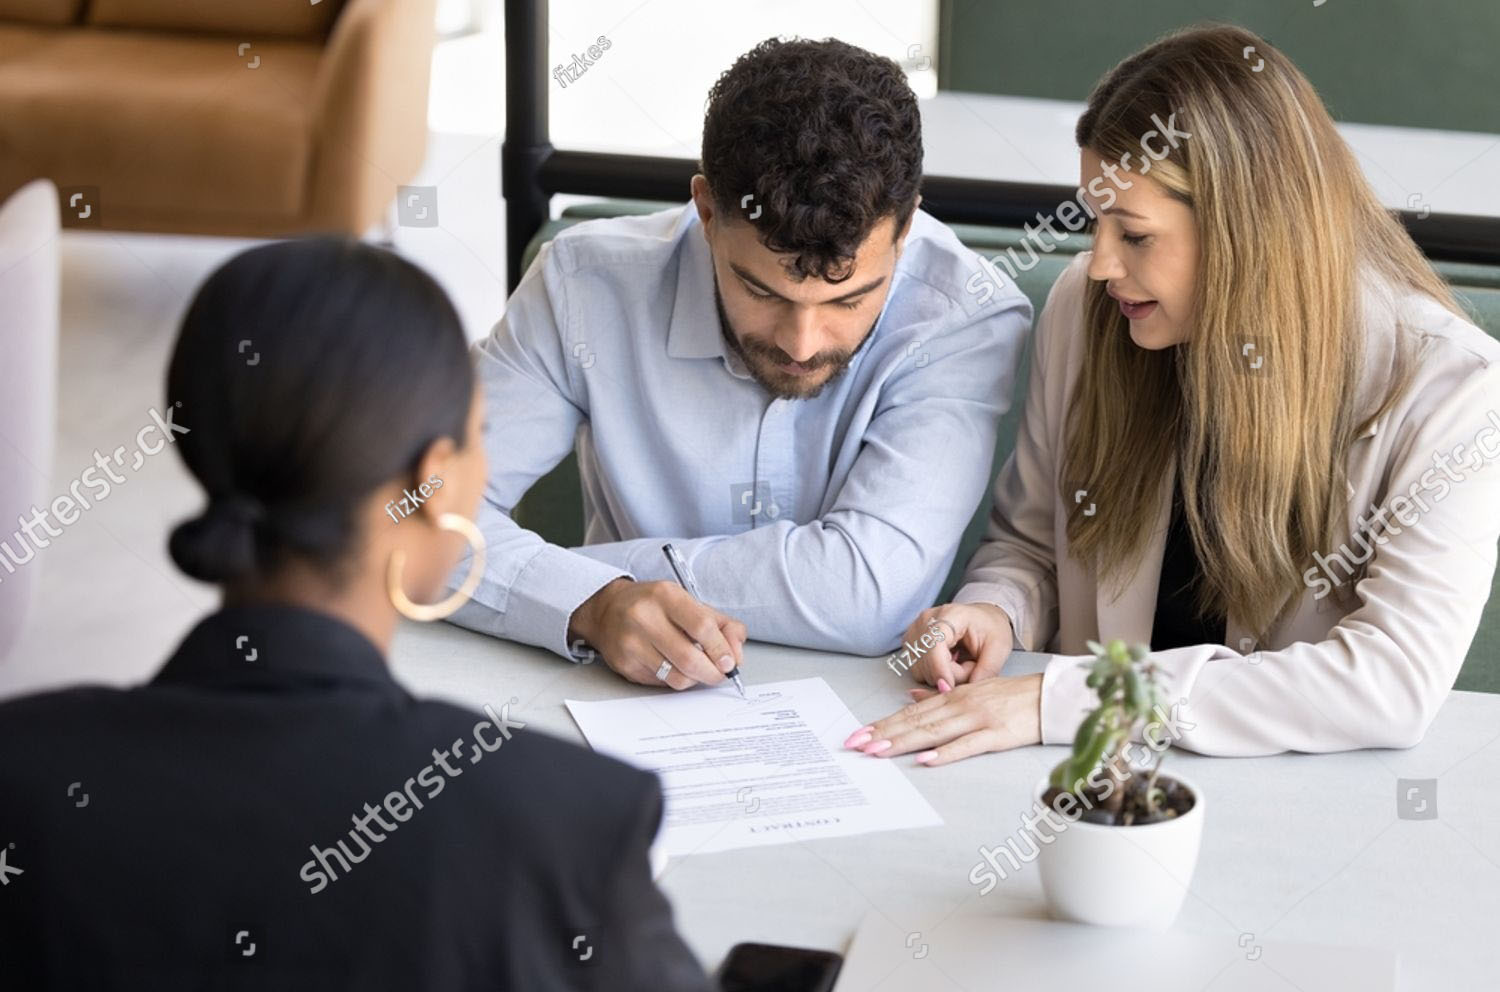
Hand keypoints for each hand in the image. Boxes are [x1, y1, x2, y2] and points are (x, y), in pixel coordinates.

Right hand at [568, 578, 745, 689]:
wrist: (607, 610)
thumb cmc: (655, 606)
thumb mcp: (689, 603)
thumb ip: (721, 625)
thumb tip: (737, 653)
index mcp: (666, 596)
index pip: (702, 627)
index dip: (722, 649)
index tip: (731, 661)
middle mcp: (645, 617)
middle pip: (689, 658)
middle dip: (713, 673)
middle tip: (720, 674)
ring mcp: (631, 643)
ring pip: (677, 677)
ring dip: (696, 679)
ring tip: (698, 669)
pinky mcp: (625, 664)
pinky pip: (661, 682)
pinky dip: (676, 679)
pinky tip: (675, 667)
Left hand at [843, 673, 1042, 765]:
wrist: (1051, 697)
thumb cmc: (1014, 697)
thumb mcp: (974, 691)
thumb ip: (942, 697)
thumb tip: (910, 699)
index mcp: (953, 697)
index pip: (911, 713)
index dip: (883, 723)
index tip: (859, 734)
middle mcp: (961, 705)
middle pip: (916, 722)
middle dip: (883, 734)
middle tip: (856, 745)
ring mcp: (978, 719)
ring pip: (934, 732)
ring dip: (904, 742)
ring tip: (878, 751)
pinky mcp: (997, 734)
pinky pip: (968, 745)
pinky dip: (946, 753)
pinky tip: (926, 759)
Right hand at [903, 603, 1013, 687]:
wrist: (983, 617)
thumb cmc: (991, 629)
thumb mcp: (999, 649)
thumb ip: (985, 671)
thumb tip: (965, 693)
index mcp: (951, 615)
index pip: (934, 645)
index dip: (941, 670)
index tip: (950, 688)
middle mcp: (927, 619)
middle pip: (927, 662)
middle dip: (950, 674)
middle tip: (970, 665)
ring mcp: (915, 630)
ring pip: (920, 670)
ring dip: (941, 675)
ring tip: (959, 662)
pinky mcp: (910, 641)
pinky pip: (916, 670)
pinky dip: (932, 672)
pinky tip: (947, 662)